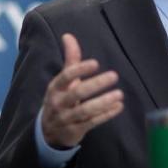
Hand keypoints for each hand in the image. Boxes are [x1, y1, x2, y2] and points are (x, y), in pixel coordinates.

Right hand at [40, 33, 123, 148]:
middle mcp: (58, 103)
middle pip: (77, 93)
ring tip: (120, 94)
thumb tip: (68, 35)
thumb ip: (70, 60)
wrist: (48, 132)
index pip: (66, 76)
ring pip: (85, 110)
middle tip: (114, 75)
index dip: (80, 70)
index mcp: (55, 88)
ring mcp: (66, 118)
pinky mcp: (74, 131)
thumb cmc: (60, 99)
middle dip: (96, 84)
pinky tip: (118, 107)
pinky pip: (91, 123)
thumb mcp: (62, 81)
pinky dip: (105, 115)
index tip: (96, 63)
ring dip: (103, 102)